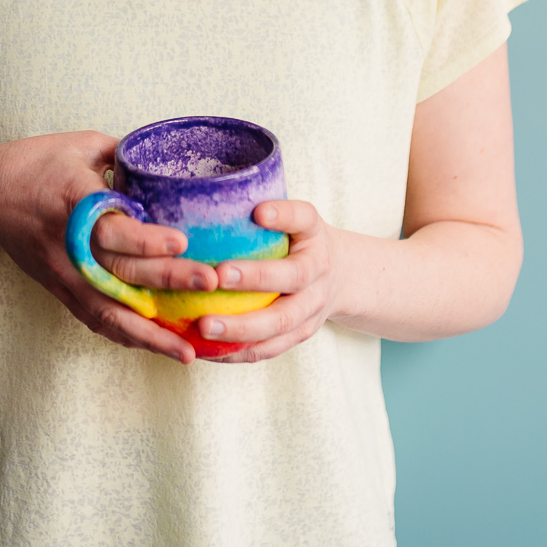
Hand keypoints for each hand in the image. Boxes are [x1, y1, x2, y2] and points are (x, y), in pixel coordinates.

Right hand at [0, 131, 213, 363]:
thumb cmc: (35, 163)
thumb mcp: (81, 146)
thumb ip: (126, 159)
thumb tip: (171, 167)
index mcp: (73, 201)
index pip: (110, 227)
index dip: (146, 238)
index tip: (182, 241)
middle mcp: (68, 244)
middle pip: (119, 271)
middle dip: (167, 281)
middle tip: (210, 284)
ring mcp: (63, 273)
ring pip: (107, 312)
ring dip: (149, 334)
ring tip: (188, 349)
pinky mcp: (60, 289)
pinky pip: (94, 320)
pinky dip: (126, 337)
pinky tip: (156, 346)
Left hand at [192, 200, 342, 363]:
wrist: (343, 277)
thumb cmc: (300, 240)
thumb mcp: (294, 217)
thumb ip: (268, 210)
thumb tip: (213, 193)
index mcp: (314, 235)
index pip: (303, 219)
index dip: (283, 216)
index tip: (258, 213)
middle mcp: (318, 272)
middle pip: (291, 279)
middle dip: (254, 279)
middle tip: (217, 276)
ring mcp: (312, 309)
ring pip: (280, 324)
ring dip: (241, 328)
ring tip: (203, 327)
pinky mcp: (300, 335)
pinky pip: (268, 349)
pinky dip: (237, 353)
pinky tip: (205, 350)